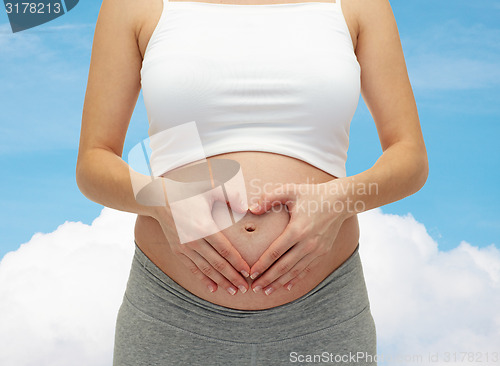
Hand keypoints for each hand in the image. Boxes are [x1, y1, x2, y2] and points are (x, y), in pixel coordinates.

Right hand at [152, 184, 250, 294]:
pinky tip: (213, 288)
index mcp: (205, 227)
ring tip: (233, 291)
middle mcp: (194, 241)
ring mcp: (184, 247)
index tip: (249, 272)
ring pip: (206, 269)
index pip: (226, 250)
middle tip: (245, 288)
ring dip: (220, 282)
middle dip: (233, 278)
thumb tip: (246, 209)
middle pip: (218, 264)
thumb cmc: (189, 192)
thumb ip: (231, 197)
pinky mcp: (177, 250)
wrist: (160, 199)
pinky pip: (192, 268)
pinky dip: (203, 279)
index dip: (238, 263)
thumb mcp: (211, 189)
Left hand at [248, 179, 349, 294]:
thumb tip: (251, 208)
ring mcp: (316, 250)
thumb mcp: (289, 191)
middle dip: (268, 279)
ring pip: (295, 271)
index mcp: (297, 230)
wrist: (340, 201)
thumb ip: (268, 198)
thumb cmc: (312, 194)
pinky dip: (296, 279)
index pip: (275, 252)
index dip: (262, 265)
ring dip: (280, 282)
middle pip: (284, 266)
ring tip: (267, 291)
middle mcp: (307, 244)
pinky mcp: (323, 252)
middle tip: (255, 288)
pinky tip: (286, 286)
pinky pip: (307, 269)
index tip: (251, 273)